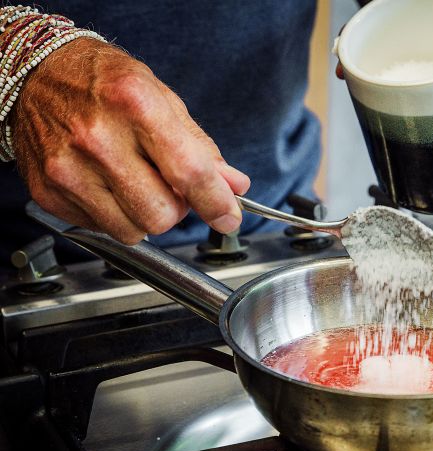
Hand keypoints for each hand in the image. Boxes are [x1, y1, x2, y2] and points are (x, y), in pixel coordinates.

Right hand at [12, 38, 249, 244]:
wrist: (35, 73)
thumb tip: (235, 187)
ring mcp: (68, 168)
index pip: (189, 172)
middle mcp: (97, 137)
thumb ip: (202, 148)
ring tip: (136, 182)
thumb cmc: (103, 83)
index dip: (216, 202)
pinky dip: (116, 215)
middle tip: (169, 185)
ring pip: (133, 231)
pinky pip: (103, 229)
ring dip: (145, 215)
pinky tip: (107, 183)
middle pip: (162, 214)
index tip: (229, 218)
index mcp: (134, 103)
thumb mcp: (161, 98)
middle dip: (176, 208)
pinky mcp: (49, 192)